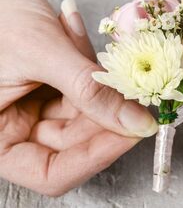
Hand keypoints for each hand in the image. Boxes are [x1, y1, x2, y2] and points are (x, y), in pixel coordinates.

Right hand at [0, 0, 156, 195]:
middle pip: (76, 144)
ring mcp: (35, 111)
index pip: (53, 173)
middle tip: (135, 94)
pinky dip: (90, 68)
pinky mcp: (51, 90)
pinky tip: (77, 37)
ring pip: (86, 116)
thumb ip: (91, 91)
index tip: (133, 133)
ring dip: (100, 85)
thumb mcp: (41, 53)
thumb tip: (137, 123)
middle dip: (108, 116)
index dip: (95, 157)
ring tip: (92, 51)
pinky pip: (83, 91)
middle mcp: (18, 130)